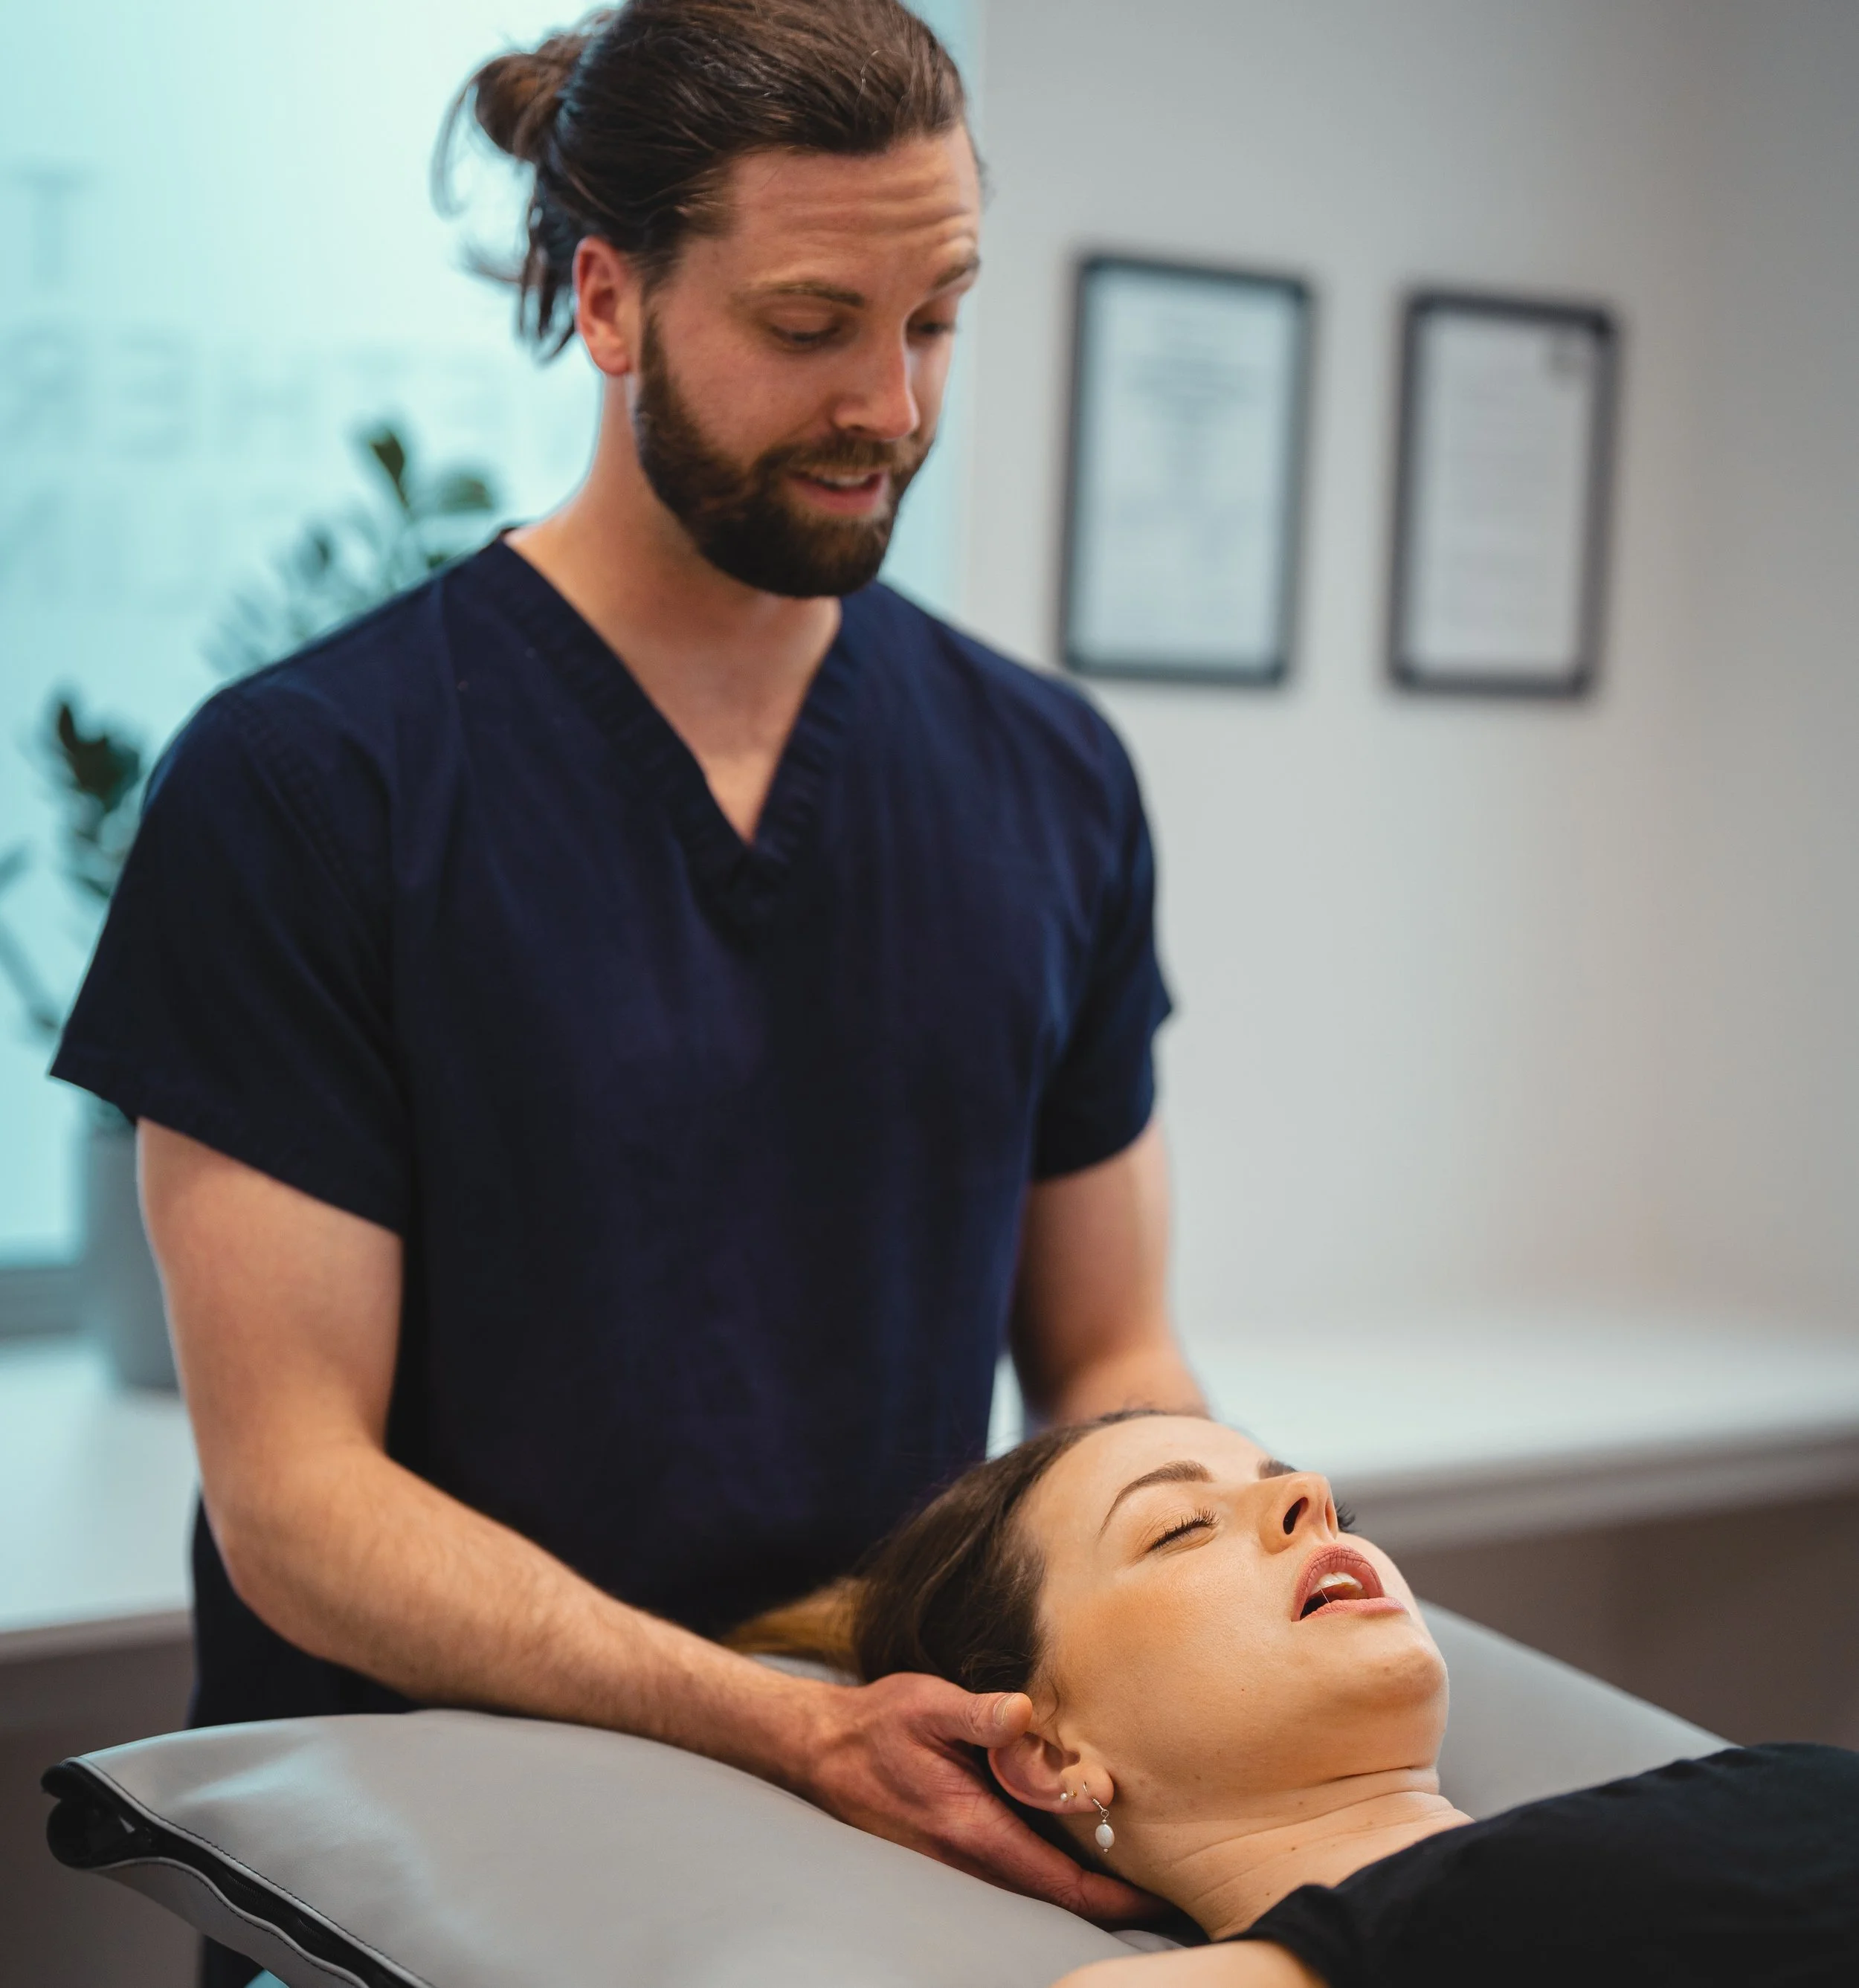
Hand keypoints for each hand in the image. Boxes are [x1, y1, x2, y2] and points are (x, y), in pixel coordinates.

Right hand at [795, 1671, 1160, 1922]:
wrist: (820, 1750)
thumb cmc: (878, 1723)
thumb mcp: (927, 1704)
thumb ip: (978, 1712)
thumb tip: (1023, 1712)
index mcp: (972, 1827)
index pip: (1057, 1881)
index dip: (1110, 1895)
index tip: (1153, 1894)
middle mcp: (967, 1858)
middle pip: (1052, 1894)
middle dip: (1105, 1895)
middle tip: (1159, 1879)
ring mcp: (956, 1862)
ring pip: (1031, 1887)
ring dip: (1077, 1883)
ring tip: (1129, 1866)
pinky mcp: (950, 1852)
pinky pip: (1010, 1873)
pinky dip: (1047, 1868)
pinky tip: (1069, 1844)